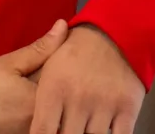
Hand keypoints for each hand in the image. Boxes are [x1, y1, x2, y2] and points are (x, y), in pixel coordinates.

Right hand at [0, 19, 67, 133]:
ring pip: (50, 107)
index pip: (66, 77)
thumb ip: (41, 47)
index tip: (60, 51)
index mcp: (42, 100)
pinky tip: (24, 96)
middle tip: (39, 69)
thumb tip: (64, 26)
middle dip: (58, 80)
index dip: (64, 61)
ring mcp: (32, 129)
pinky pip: (38, 117)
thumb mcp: (10, 62)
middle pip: (60, 95)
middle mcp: (41, 118)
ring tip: (29, 82)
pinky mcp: (24, 133)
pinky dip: (37, 106)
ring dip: (48, 93)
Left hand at [30, 25, 144, 133]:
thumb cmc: (75, 51)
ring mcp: (105, 104)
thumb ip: (36, 97)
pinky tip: (106, 132)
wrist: (114, 31)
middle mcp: (79, 99)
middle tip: (69, 129)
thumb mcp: (47, 64)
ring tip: (84, 129)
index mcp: (54, 90)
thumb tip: (26, 121)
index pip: (43, 132)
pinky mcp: (128, 106)